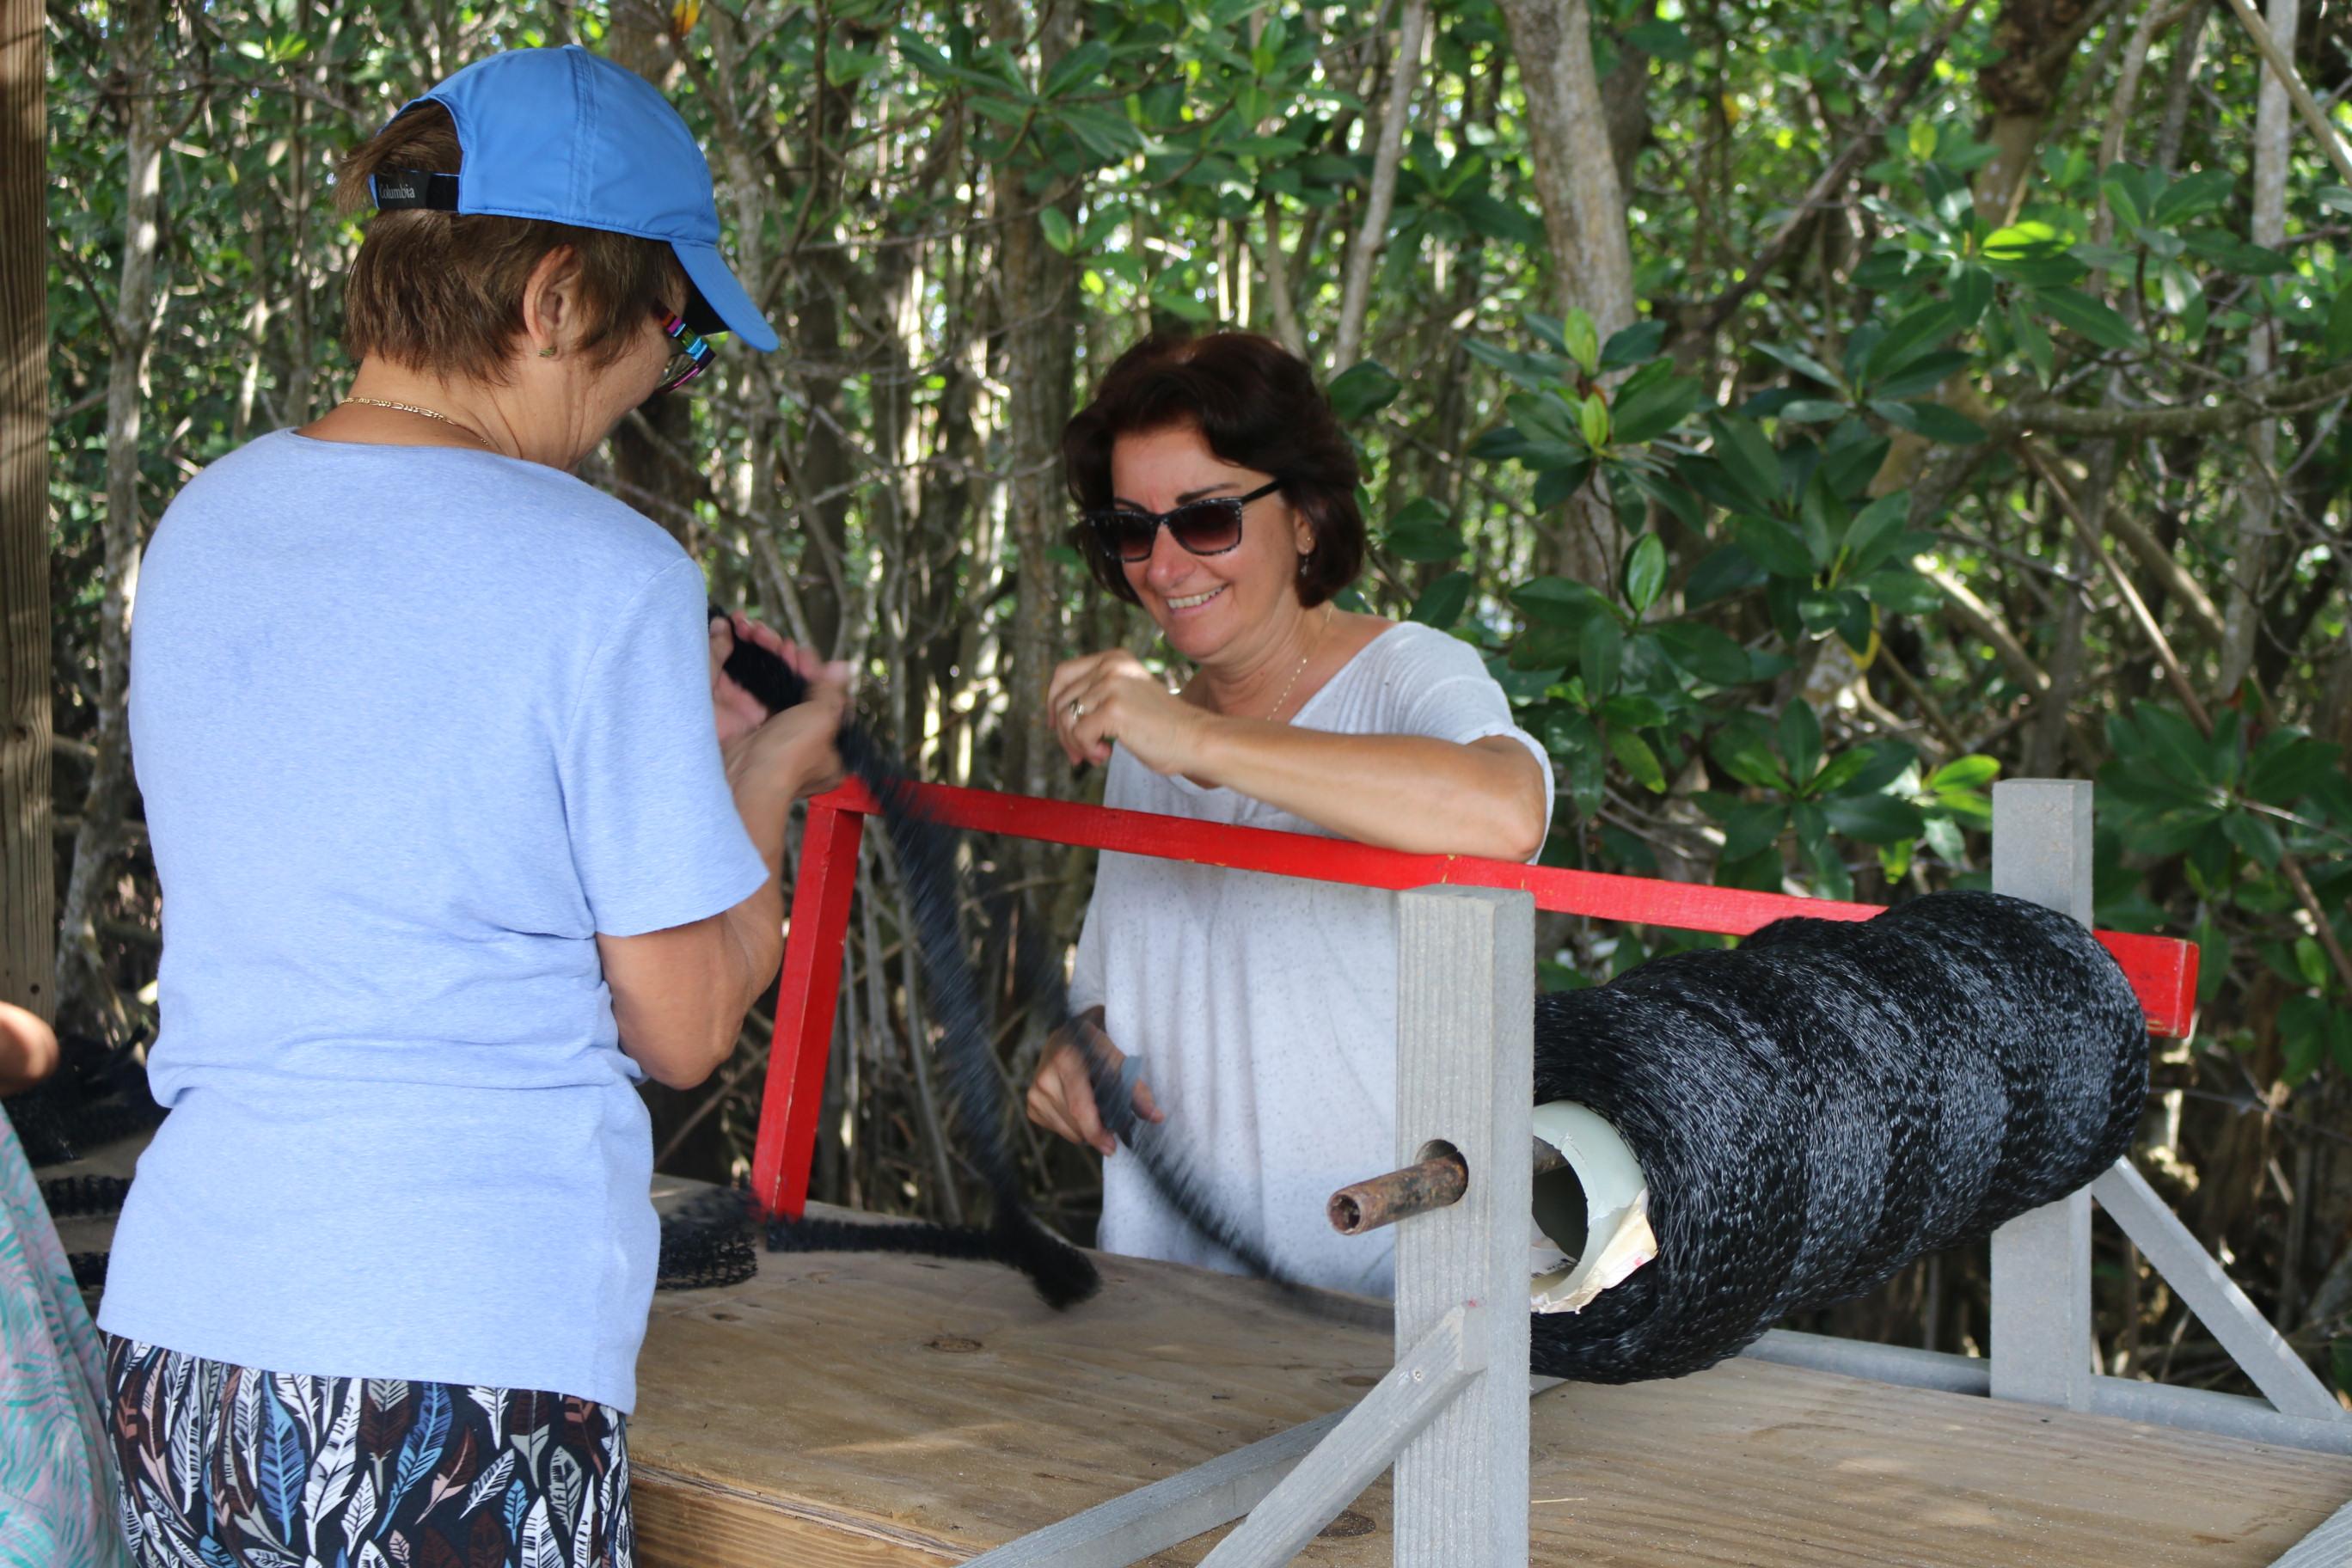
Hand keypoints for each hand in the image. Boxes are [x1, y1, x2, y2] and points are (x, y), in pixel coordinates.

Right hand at [717, 617, 850, 802]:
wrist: (747, 779)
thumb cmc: (790, 759)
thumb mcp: (823, 719)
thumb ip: (831, 692)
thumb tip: (841, 669)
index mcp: (827, 748)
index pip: (825, 702)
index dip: (816, 675)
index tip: (804, 654)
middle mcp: (796, 741)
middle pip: (793, 689)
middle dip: (785, 661)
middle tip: (781, 643)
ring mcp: (766, 733)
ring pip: (768, 684)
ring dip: (764, 657)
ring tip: (760, 635)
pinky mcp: (741, 727)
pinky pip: (743, 688)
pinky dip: (742, 665)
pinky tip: (743, 645)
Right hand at [1026, 1006, 1162, 1156]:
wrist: (1069, 1034)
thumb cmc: (1097, 1046)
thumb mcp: (1118, 1057)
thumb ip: (1136, 1087)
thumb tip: (1155, 1116)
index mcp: (1066, 1058)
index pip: (1081, 1107)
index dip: (1097, 1132)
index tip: (1112, 1146)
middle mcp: (1045, 1075)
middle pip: (1076, 1123)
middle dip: (1098, 1131)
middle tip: (1112, 1127)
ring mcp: (1035, 1091)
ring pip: (1068, 1131)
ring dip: (1086, 1131)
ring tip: (1096, 1111)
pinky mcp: (1031, 1105)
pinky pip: (1058, 1130)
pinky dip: (1073, 1128)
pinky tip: (1078, 1109)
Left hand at [1047, 649, 1210, 775]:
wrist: (1195, 739)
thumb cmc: (1163, 727)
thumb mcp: (1127, 696)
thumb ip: (1098, 694)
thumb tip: (1056, 714)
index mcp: (1114, 659)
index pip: (1062, 674)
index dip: (1053, 702)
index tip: (1056, 726)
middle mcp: (1111, 666)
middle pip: (1062, 699)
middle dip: (1063, 732)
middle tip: (1077, 755)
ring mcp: (1111, 685)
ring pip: (1067, 719)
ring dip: (1076, 744)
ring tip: (1096, 755)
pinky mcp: (1113, 708)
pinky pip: (1079, 734)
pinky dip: (1087, 750)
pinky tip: (1106, 755)